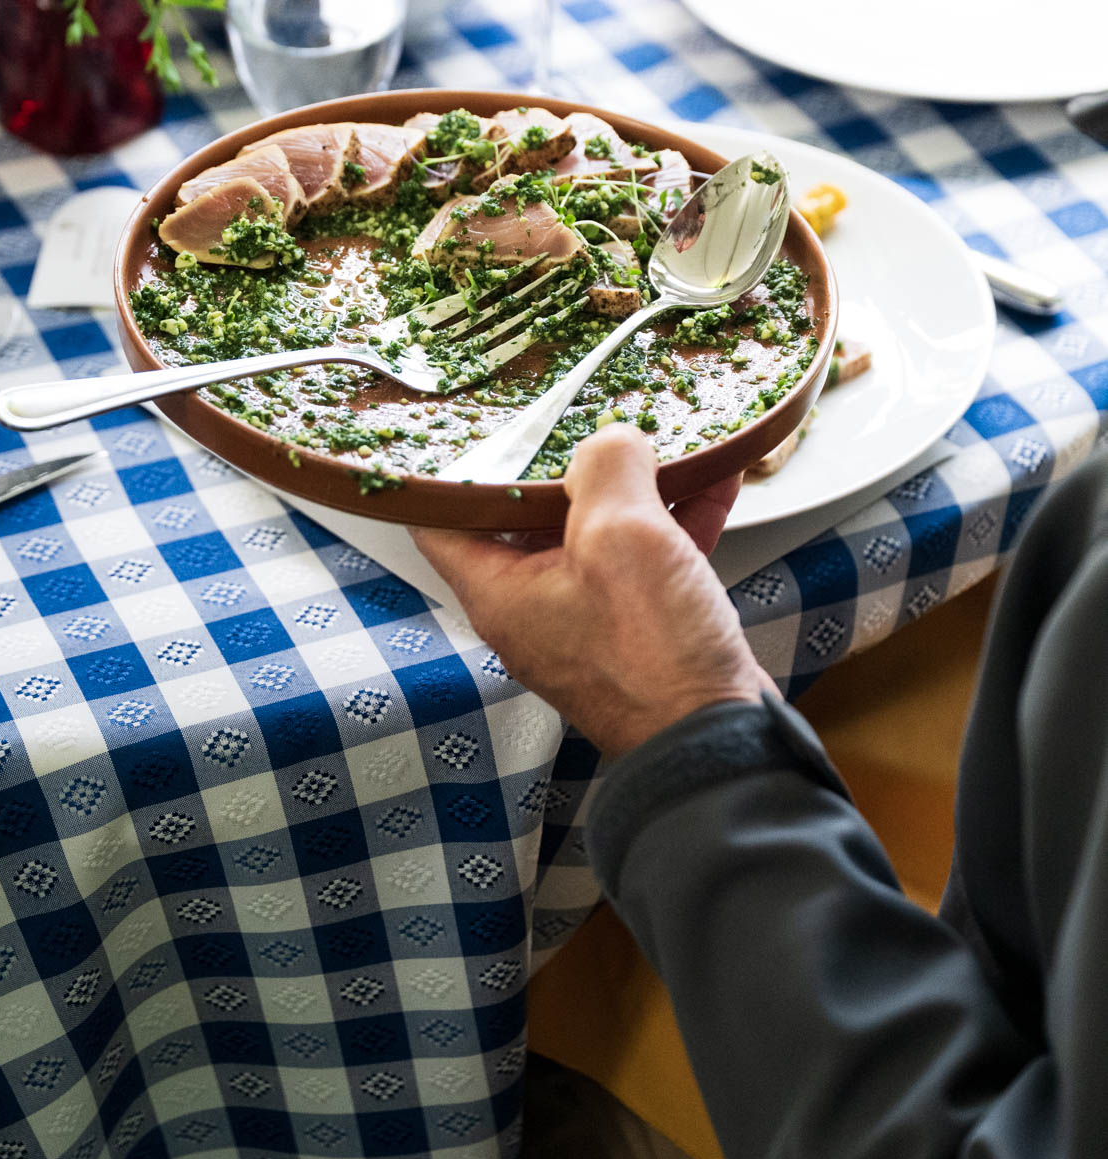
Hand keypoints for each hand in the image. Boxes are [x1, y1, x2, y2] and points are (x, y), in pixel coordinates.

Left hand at [411, 426, 767, 757]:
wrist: (719, 745)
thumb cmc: (654, 656)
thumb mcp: (621, 535)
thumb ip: (606, 468)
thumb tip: (613, 441)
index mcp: (500, 591)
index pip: (439, 519)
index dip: (449, 469)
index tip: (471, 425)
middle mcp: (535, 608)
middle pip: (529, 516)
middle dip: (565, 462)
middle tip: (584, 414)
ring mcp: (590, 620)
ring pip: (600, 532)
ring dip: (635, 485)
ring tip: (664, 436)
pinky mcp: (643, 629)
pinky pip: (651, 558)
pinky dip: (676, 518)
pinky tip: (714, 477)